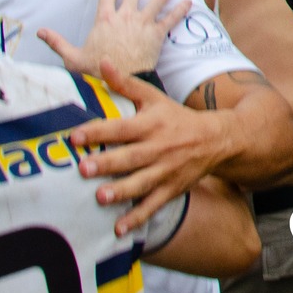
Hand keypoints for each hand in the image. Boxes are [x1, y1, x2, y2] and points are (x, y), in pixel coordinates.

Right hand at [38, 0, 190, 76]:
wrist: (118, 80)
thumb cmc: (95, 70)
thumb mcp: (72, 57)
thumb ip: (57, 42)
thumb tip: (39, 31)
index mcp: (104, 19)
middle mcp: (124, 16)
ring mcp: (142, 23)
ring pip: (155, 0)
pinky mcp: (156, 34)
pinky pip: (171, 18)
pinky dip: (180, 10)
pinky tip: (189, 2)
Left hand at [71, 62, 232, 235]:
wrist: (216, 140)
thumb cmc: (176, 118)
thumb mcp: (154, 98)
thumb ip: (125, 84)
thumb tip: (102, 63)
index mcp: (150, 124)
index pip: (121, 128)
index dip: (98, 131)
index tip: (76, 136)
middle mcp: (157, 148)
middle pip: (129, 157)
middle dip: (106, 164)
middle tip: (82, 169)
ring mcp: (165, 171)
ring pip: (140, 183)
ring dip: (120, 191)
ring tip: (99, 198)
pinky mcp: (171, 189)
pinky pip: (152, 205)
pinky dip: (136, 218)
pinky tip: (118, 230)